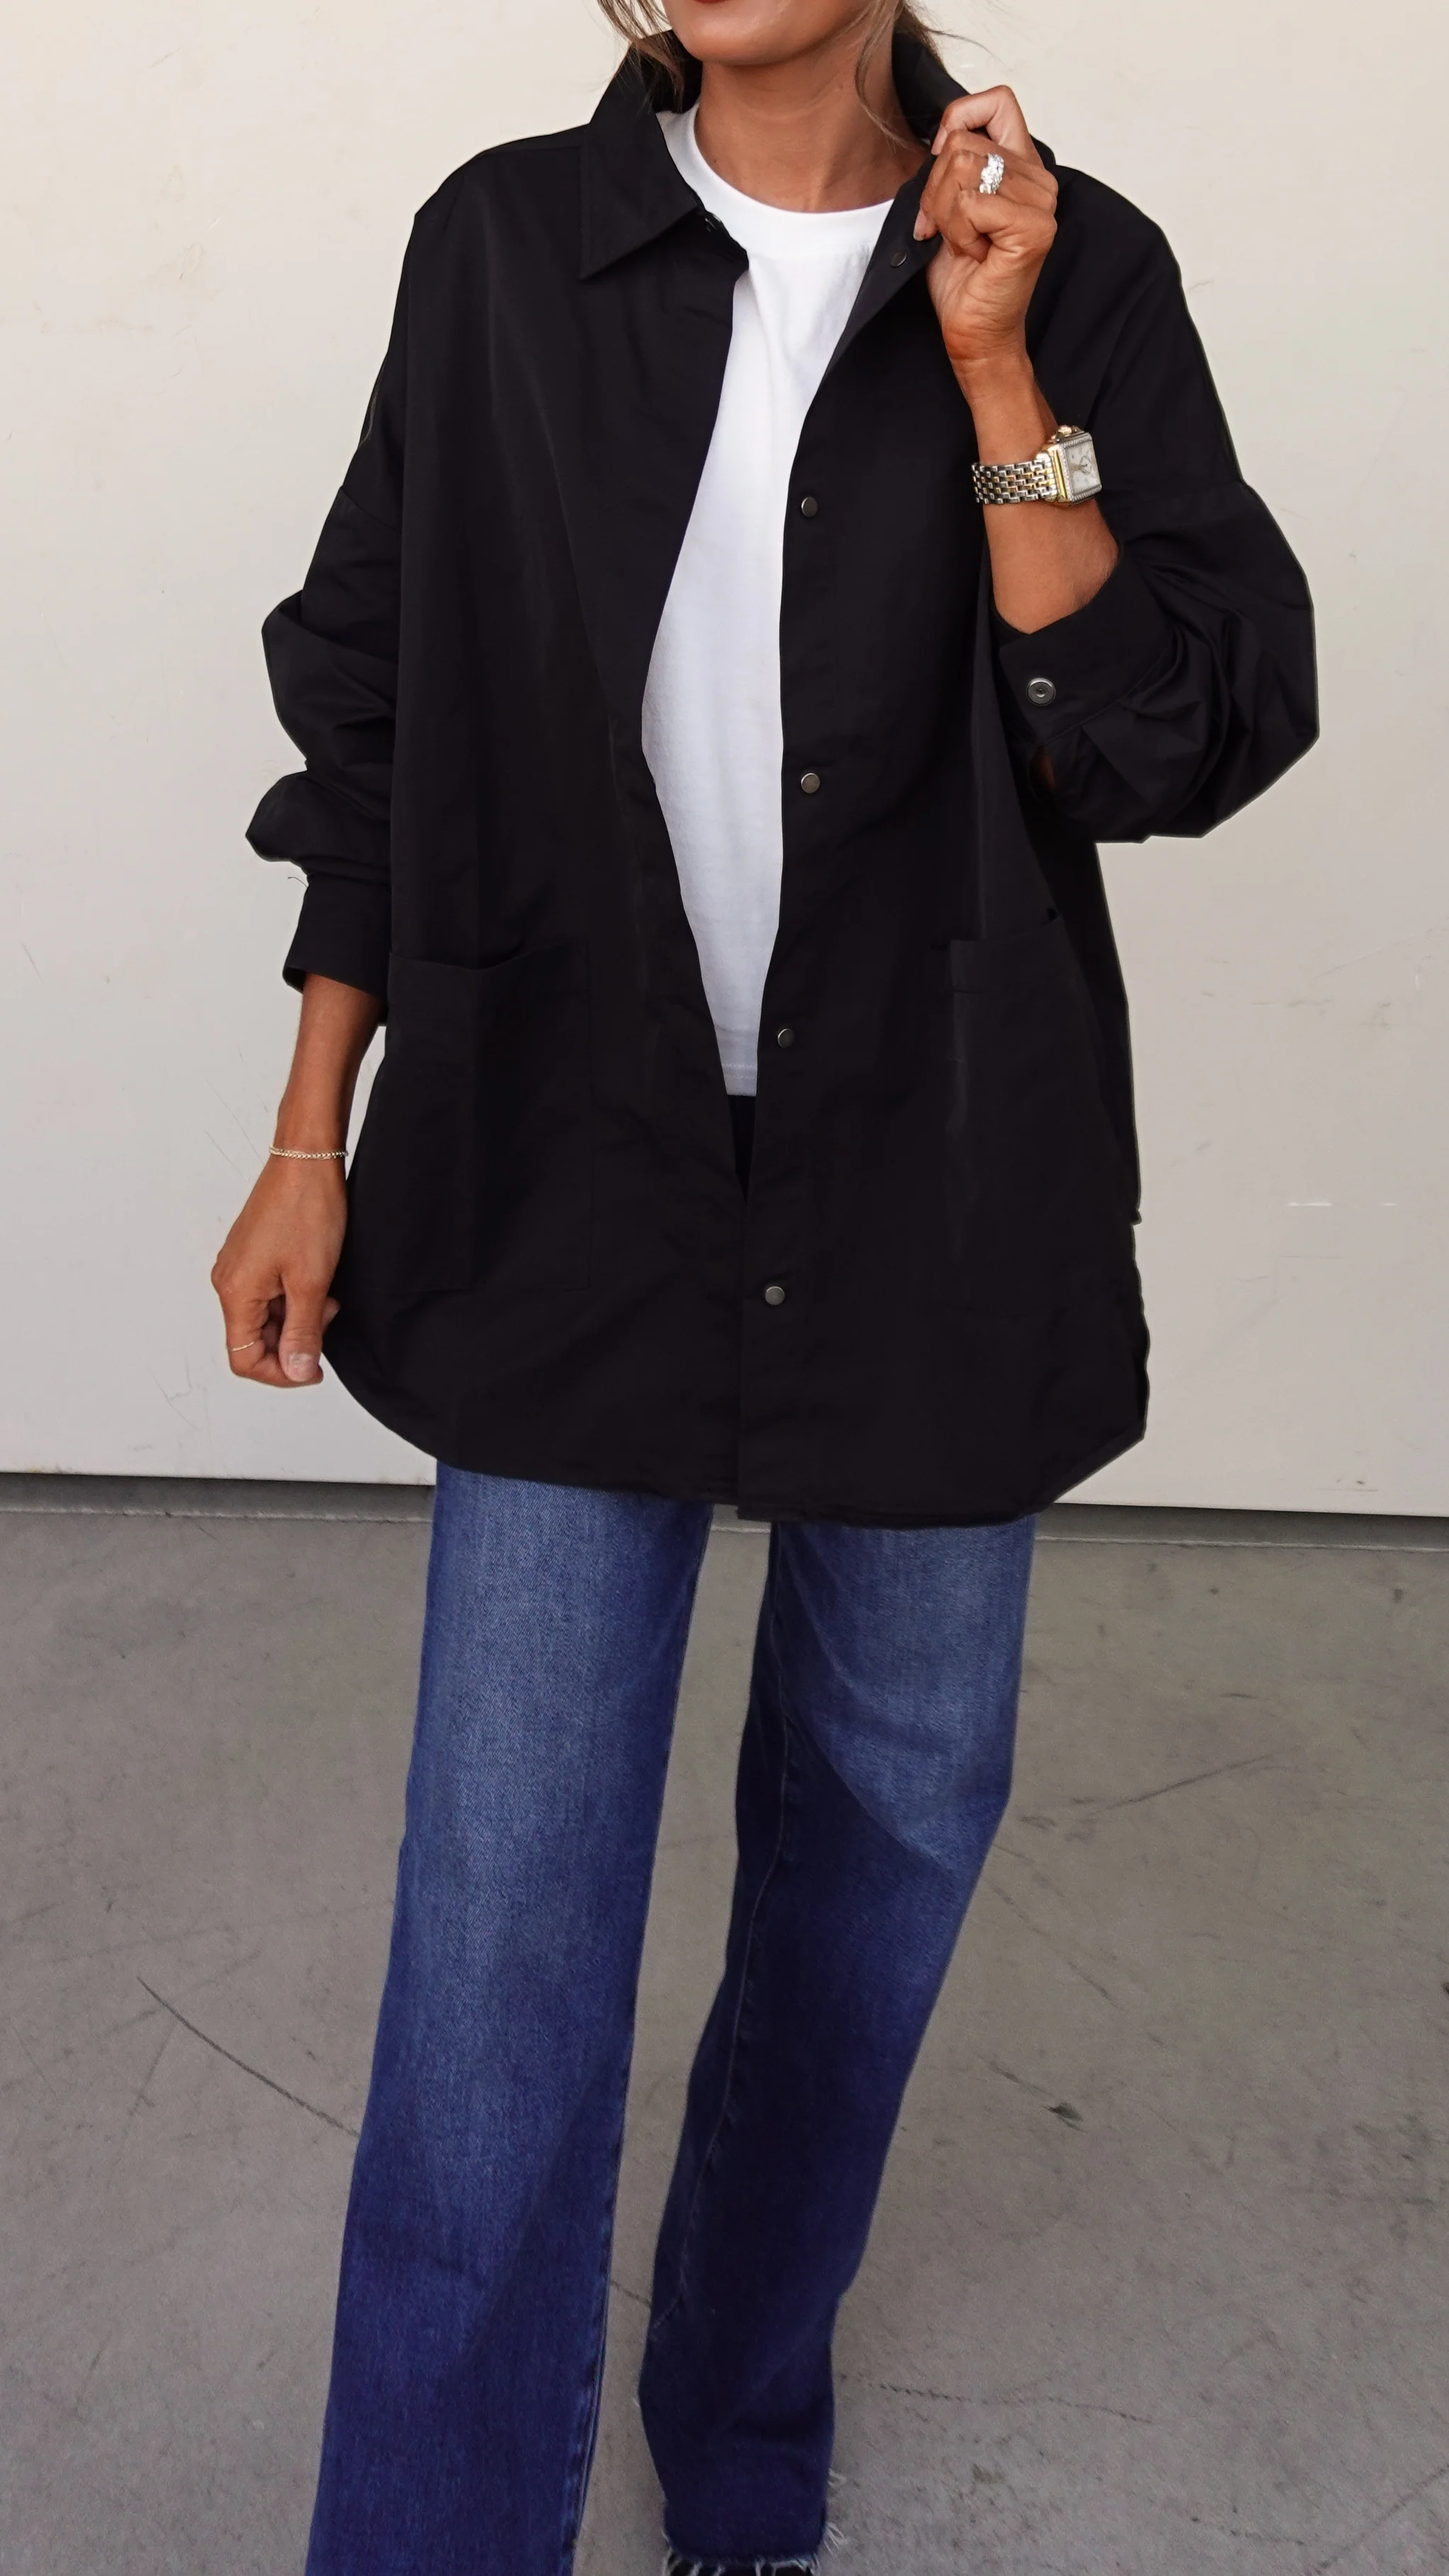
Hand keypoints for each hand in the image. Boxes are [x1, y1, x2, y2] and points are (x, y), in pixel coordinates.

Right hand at [212, 1155, 346, 1387]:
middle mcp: (229, 1281)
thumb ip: (303, 1332)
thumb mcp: (311, 1281)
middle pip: (254, 1340)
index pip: (244, 1359)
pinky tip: (317, 1279)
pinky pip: (269, 1293)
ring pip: (266, 1317)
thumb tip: (297, 1371)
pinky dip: (295, 1297)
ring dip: (298, 1317)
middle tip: (327, 1315)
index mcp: (235, 1292)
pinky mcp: (253, 1255)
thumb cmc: (306, 1209)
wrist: (306, 1159)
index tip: (314, 1367)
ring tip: (325, 1293)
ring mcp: (240, 1267)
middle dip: (294, 1339)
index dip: (281, 1373)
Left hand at [915, 89, 1057, 381]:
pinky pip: (970, 204)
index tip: (942, 167)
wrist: (972, 332)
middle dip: (936, 191)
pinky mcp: (1033, 228)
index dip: (956, 123)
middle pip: (962, 143)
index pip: (996, 101)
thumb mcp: (948, 205)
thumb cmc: (961, 277)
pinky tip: (975, 256)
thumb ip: (954, 163)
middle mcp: (1039, 178)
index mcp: (1023, 165)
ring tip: (964, 244)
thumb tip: (940, 135)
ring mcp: (1041, 202)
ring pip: (961, 170)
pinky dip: (957, 234)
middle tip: (949, 230)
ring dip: (946, 215)